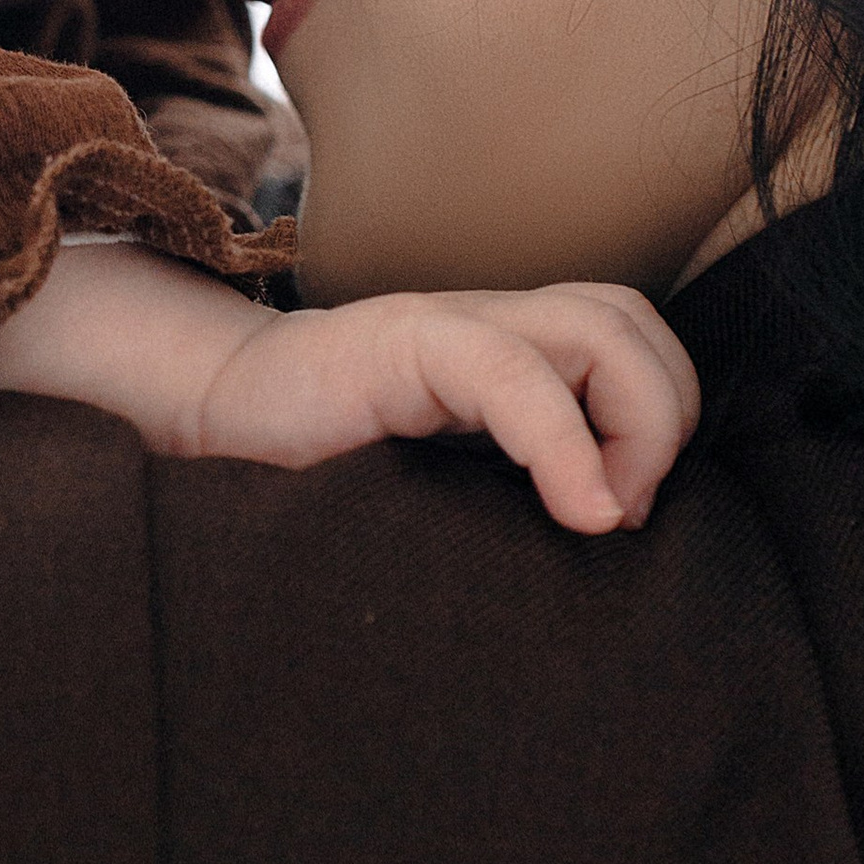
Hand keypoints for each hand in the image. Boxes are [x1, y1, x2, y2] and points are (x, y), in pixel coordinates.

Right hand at [0, 247, 698, 533]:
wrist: (199, 426)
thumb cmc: (313, 471)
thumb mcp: (438, 483)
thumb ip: (508, 485)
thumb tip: (606, 546)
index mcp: (500, 350)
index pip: (628, 336)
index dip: (660, 415)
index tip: (621, 518)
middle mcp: (483, 324)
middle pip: (630, 317)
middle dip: (664, 414)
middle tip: (622, 510)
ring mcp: (442, 326)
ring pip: (598, 323)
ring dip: (636, 419)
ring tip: (598, 509)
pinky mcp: (398, 345)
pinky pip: (512, 370)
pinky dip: (567, 441)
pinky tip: (576, 510)